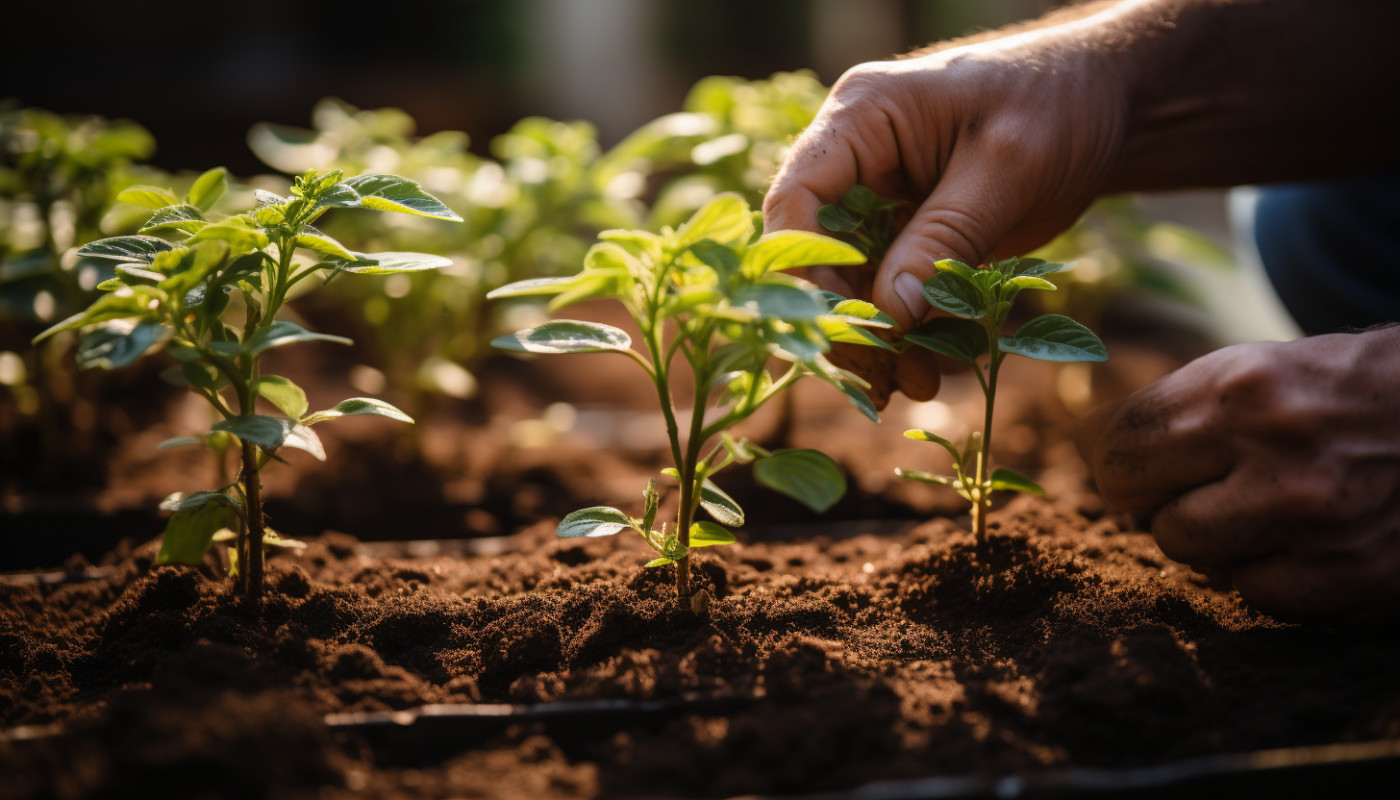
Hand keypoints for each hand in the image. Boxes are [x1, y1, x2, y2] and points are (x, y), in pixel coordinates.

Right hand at [763, 23, 1125, 399]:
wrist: (1110, 102)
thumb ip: (945, 237)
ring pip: (855, 283)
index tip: (836, 327)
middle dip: (846, 318)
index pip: (798, 199)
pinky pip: (895, 292)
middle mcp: (857, 161)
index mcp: (861, 118)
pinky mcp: (914, 235)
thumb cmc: (1058, 103)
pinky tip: (929, 371)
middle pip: (818, 252)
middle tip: (875, 378)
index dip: (804, 266)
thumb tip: (889, 314)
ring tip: (916, 385)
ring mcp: (884, 201)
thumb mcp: (1006, 168)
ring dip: (879, 339)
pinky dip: (911, 333)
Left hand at [1078, 328, 1399, 621]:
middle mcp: (1275, 454)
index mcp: (1244, 387)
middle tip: (1206, 479)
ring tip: (1266, 503)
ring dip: (1215, 536)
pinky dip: (1270, 573)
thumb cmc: (1359, 386)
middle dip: (1164, 497)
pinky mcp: (1356, 577)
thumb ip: (1184, 409)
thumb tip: (1092, 453)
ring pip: (1193, 555)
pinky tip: (1309, 537)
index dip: (1115, 459)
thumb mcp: (1269, 366)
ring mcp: (1318, 523)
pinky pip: (1256, 595)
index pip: (1115, 449)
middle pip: (1144, 511)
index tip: (1128, 461)